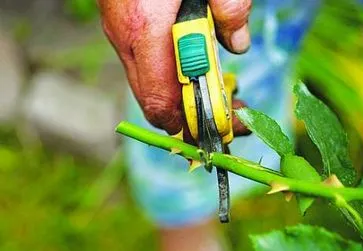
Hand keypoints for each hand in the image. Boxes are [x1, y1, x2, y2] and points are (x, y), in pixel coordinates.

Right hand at [98, 0, 251, 135]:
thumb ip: (229, 7)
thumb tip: (239, 45)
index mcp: (146, 30)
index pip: (161, 102)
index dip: (191, 124)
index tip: (227, 126)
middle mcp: (127, 40)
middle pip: (155, 103)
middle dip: (192, 119)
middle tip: (229, 115)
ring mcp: (121, 36)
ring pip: (149, 88)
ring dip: (183, 100)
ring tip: (217, 93)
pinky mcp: (123, 30)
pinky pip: (146, 69)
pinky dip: (171, 79)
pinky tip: (193, 66)